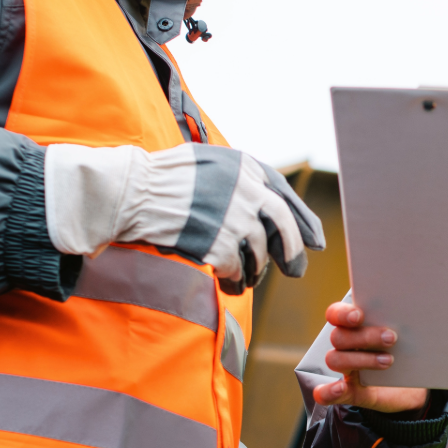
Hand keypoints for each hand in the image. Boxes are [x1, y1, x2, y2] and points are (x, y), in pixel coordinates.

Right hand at [41, 143, 323, 293]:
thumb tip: (270, 203)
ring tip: (242, 278)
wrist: (130, 194)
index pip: (286, 197)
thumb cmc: (162, 179)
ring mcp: (234, 218)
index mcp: (246, 167)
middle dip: (292, 252)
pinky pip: (235, 269)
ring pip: (259, 254)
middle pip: (284, 227)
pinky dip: (233, 280)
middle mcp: (247, 190)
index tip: (317, 241)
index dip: (305, 222)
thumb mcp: (208, 163)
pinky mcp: (218, 244)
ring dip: (254, 271)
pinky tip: (226, 284)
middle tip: (295, 270)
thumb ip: (239, 179)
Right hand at [311, 302, 428, 413]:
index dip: (343, 314)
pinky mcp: (351, 392)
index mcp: (356, 326)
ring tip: (388, 361)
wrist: (416, 382)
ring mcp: (348, 369)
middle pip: (339, 337)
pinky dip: (329, 392)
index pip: (336, 314)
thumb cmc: (409, 351)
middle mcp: (346, 346)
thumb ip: (404, 323)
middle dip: (365, 337)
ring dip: (361, 360)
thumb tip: (415, 311)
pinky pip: (330, 394)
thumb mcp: (409, 335)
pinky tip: (340, 388)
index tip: (359, 316)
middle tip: (392, 338)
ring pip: (336, 360)